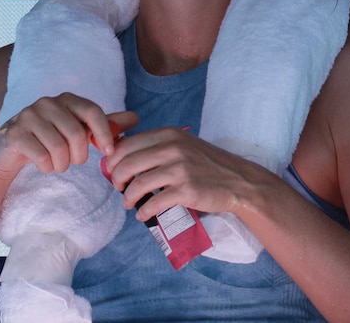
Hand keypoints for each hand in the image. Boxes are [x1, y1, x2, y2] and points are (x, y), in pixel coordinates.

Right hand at [0, 92, 137, 179]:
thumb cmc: (51, 136)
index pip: (93, 111)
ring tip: (58, 163)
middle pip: (76, 134)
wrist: (11, 146)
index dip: (104, 133)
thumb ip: (105, 124)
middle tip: (74, 161)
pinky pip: (41, 157)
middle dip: (79, 156)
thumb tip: (135, 117)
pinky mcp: (15, 133)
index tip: (109, 152)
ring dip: (62, 164)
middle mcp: (47, 102)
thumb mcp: (79, 129)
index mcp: (67, 99)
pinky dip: (47, 167)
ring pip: (58, 149)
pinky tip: (43, 163)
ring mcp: (28, 116)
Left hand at [103, 126, 267, 221]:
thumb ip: (158, 146)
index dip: (113, 160)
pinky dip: (143, 211)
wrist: (237, 181)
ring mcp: (179, 169)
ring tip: (129, 204)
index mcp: (168, 134)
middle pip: (127, 163)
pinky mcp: (186, 191)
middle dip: (117, 179)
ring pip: (137, 184)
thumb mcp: (183, 144)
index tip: (112, 171)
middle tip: (119, 188)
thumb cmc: (207, 163)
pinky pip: (153, 203)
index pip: (127, 144)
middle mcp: (172, 148)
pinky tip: (142, 215)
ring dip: (127, 197)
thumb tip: (125, 157)